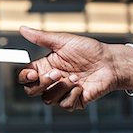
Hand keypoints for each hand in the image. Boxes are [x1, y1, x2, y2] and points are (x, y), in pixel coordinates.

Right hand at [18, 26, 132, 109]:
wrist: (110, 62)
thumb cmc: (88, 50)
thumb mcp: (63, 41)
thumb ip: (40, 37)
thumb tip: (22, 28)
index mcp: (45, 66)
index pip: (25, 77)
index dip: (24, 77)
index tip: (31, 74)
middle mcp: (51, 81)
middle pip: (32, 91)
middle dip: (42, 83)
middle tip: (57, 73)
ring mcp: (61, 92)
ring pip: (47, 99)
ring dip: (60, 88)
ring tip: (75, 77)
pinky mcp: (74, 101)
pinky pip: (64, 104)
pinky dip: (72, 95)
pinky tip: (81, 86)